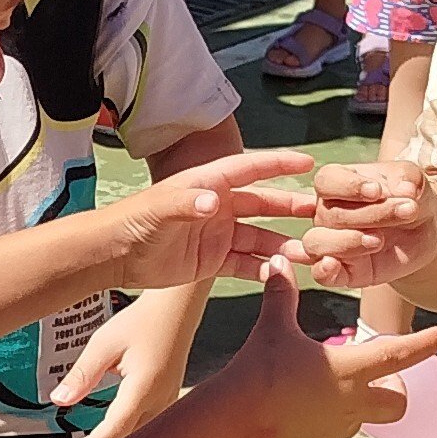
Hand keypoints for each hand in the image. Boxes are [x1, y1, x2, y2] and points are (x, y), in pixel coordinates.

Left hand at [47, 293, 190, 437]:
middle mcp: (161, 400)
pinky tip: (114, 432)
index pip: (116, 429)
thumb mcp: (104, 344)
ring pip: (141, 435)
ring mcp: (168, 401)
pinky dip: (129, 431)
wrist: (176, 308)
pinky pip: (149, 424)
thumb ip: (82, 374)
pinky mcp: (169, 398)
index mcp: (144, 388)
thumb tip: (60, 400)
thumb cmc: (142, 321)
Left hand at [98, 145, 313, 287]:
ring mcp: (218, 234)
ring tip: (308, 252)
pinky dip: (263, 268)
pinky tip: (281, 273)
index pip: (250, 169)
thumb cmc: (135, 220)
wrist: (116, 254)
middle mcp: (219, 206)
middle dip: (291, 209)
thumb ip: (186, 203)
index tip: (307, 164)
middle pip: (263, 204)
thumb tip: (213, 202)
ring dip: (282, 244)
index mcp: (210, 184)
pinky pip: (245, 263)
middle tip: (320, 214)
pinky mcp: (213, 260)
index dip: (278, 165)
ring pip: (259, 237)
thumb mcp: (160, 208)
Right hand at [221, 265, 436, 437]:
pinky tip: (306, 403)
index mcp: (349, 369)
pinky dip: (334, 415)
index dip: (423, 343)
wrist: (233, 419)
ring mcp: (338, 428)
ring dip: (360, 400)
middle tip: (378, 375)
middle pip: (398, 402)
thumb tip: (279, 262)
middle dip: (396, 389)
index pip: (400, 355)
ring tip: (329, 383)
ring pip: (367, 416)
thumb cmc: (257, 370)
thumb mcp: (273, 327)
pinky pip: (339, 429)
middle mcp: (352, 402)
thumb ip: (281, 294)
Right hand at [294, 156, 436, 289]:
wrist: (423, 231)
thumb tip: (405, 189)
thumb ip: (408, 178)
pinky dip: (324, 271)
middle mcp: (326, 212)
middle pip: (331, 213)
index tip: (378, 191)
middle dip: (372, 214)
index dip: (349, 186)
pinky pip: (320, 273)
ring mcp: (330, 242)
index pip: (327, 180)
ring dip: (346, 242)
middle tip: (408, 211)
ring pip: (316, 242)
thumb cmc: (408, 198)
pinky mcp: (341, 270)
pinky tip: (333, 266)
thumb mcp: (414, 182)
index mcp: (337, 182)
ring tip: (379, 241)